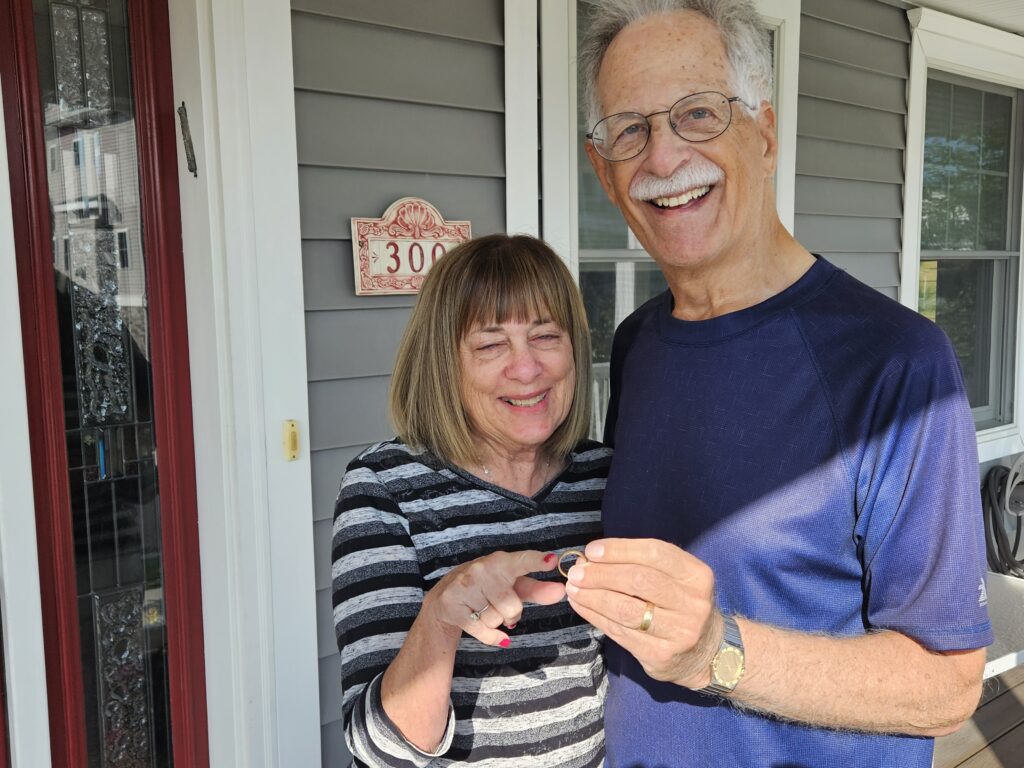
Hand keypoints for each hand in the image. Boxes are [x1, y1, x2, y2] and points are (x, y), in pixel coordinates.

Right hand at [423, 550, 564, 646]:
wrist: (446, 596)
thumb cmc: (487, 586)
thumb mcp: (511, 584)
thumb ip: (537, 589)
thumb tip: (561, 591)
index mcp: (500, 561)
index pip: (521, 561)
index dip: (537, 561)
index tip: (552, 561)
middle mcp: (481, 570)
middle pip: (512, 606)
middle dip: (511, 612)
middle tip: (500, 605)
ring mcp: (465, 587)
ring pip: (497, 619)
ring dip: (497, 621)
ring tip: (486, 609)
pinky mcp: (453, 606)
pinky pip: (483, 631)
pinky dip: (492, 636)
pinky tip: (489, 629)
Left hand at [565, 538, 722, 688]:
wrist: (707, 652)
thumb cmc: (680, 605)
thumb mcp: (677, 578)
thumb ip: (641, 564)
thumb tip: (592, 557)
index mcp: (697, 575)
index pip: (655, 553)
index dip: (620, 550)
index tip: (592, 550)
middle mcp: (693, 603)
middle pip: (639, 581)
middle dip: (601, 574)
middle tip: (577, 572)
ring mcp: (679, 632)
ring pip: (626, 610)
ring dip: (593, 597)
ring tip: (573, 588)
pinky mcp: (661, 655)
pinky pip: (620, 633)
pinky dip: (595, 617)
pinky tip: (582, 606)